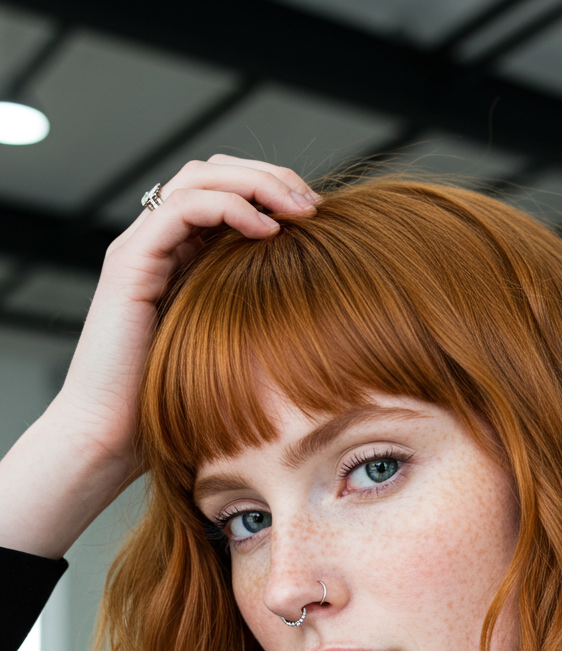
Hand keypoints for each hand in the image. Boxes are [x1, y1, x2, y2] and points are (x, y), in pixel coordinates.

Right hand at [0, 157, 318, 558]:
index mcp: (181, 259)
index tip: (319, 216)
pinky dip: (228, 209)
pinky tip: (265, 231)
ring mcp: (140, 249)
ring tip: (298, 210)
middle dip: (269, 177)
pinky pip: (181, 210)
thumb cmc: (171, 409)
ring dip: (255, 183)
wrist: (111, 438)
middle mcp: (157, 245)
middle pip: (213, 171)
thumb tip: (320, 314)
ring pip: (197, 178)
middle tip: (313, 204)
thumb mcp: (233, 352)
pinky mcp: (129, 264)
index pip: (226, 192)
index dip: (272, 190)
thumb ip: (259, 319)